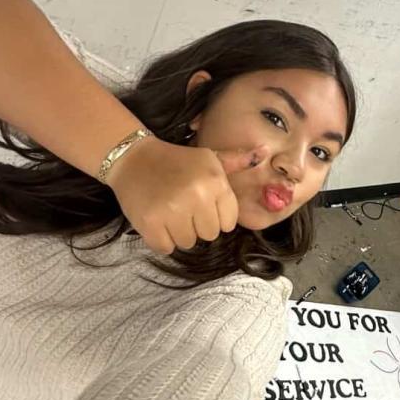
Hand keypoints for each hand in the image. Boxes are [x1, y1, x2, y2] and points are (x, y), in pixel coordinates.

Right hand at [106, 136, 262, 253]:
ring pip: (188, 243)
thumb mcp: (209, 157)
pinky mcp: (151, 224)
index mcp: (215, 181)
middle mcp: (197, 195)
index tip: (200, 202)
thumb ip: (237, 161)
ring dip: (178, 232)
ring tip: (168, 211)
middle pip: (209, 235)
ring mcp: (173, 211)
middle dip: (197, 224)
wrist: (133, 158)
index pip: (228, 223)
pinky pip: (166, 248)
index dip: (214, 215)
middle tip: (181, 205)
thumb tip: (266, 152)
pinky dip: (161, 239)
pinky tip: (157, 220)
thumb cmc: (176, 161)